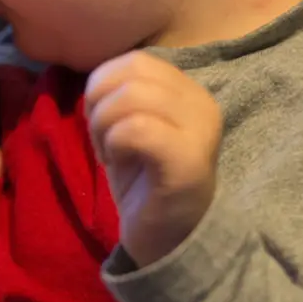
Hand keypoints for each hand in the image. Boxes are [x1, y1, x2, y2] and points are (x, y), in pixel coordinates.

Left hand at [85, 51, 221, 265]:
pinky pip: (137, 128)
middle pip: (132, 73)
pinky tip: (116, 164)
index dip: (104, 85)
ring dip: (104, 124)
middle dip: (99, 102)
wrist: (167, 241)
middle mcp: (203, 104)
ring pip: (132, 96)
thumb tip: (100, 76)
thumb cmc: (144, 182)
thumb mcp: (133, 124)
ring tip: (109, 153)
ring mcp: (200, 132)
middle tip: (102, 140)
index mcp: (190, 91)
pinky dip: (113, 143)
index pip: (135, 61)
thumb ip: (124, 93)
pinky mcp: (187, 162)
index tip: (103, 122)